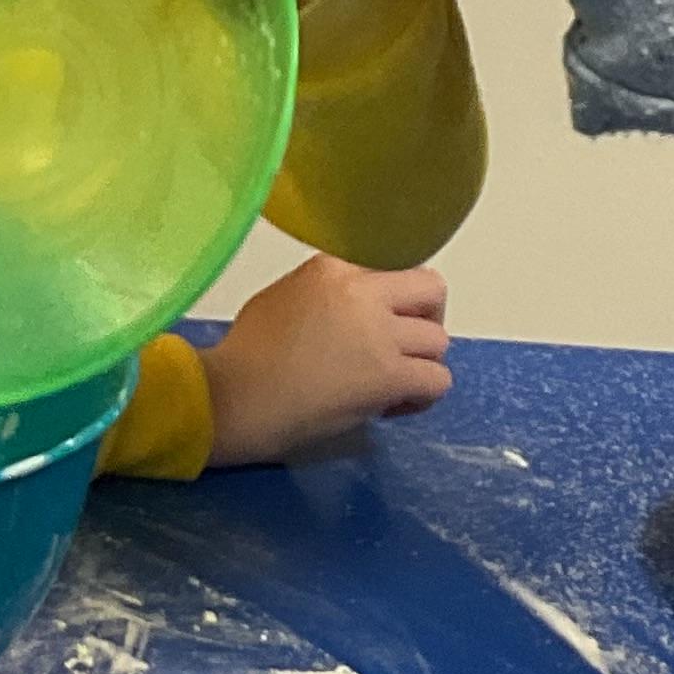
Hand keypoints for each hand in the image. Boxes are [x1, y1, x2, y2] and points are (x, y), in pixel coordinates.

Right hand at [200, 256, 450, 466]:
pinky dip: (423, 396)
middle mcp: (362, 292)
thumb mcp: (283, 297)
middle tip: (404, 346)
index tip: (376, 324)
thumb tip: (351, 314)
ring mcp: (378, 334)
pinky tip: (393, 406)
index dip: (392, 299)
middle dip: (426, 318)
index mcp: (333, 267)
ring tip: (393, 384)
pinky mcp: (388, 376)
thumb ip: (326, 293)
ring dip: (422, 363)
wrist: (234, 397)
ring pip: (439, 340)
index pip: (392, 268)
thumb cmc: (244, 355)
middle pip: (431, 289)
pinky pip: (438, 380)